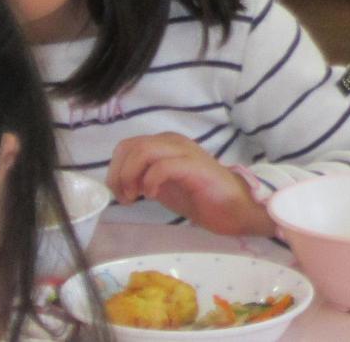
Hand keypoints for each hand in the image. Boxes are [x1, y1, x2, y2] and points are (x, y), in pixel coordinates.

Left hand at [107, 134, 273, 236]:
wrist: (233, 207)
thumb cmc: (199, 196)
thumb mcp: (163, 184)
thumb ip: (143, 177)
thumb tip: (119, 182)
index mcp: (165, 144)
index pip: (127, 146)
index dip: (115, 170)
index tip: (121, 193)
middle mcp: (174, 142)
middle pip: (131, 146)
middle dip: (119, 174)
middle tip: (127, 197)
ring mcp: (185, 152)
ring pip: (144, 150)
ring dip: (131, 176)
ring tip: (136, 197)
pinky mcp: (194, 167)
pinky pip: (163, 166)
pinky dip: (150, 181)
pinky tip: (153, 195)